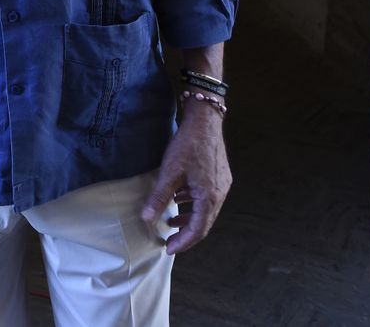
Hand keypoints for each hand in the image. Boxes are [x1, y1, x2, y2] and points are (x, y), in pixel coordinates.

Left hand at [139, 103, 231, 253]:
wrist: (205, 120)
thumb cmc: (188, 145)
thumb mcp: (170, 172)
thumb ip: (159, 197)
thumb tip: (147, 219)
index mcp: (210, 197)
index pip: (198, 229)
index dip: (183, 242)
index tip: (168, 249)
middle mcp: (220, 193)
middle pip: (205, 223)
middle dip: (186, 234)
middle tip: (170, 241)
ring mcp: (222, 184)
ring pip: (206, 210)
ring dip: (190, 219)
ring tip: (171, 222)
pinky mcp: (220, 175)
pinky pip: (207, 197)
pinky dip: (193, 203)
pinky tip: (180, 199)